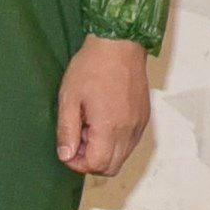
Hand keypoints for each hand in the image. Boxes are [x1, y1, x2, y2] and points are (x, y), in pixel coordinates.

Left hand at [57, 37, 156, 178]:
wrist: (119, 42)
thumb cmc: (93, 65)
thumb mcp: (69, 97)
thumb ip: (67, 130)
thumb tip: (66, 155)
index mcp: (109, 127)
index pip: (96, 165)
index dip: (78, 163)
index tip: (68, 149)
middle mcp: (129, 130)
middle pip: (112, 167)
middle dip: (92, 161)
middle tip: (77, 140)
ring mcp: (139, 124)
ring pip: (123, 156)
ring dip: (104, 151)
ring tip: (89, 126)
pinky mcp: (144, 116)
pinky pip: (130, 142)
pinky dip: (116, 141)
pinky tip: (104, 120)